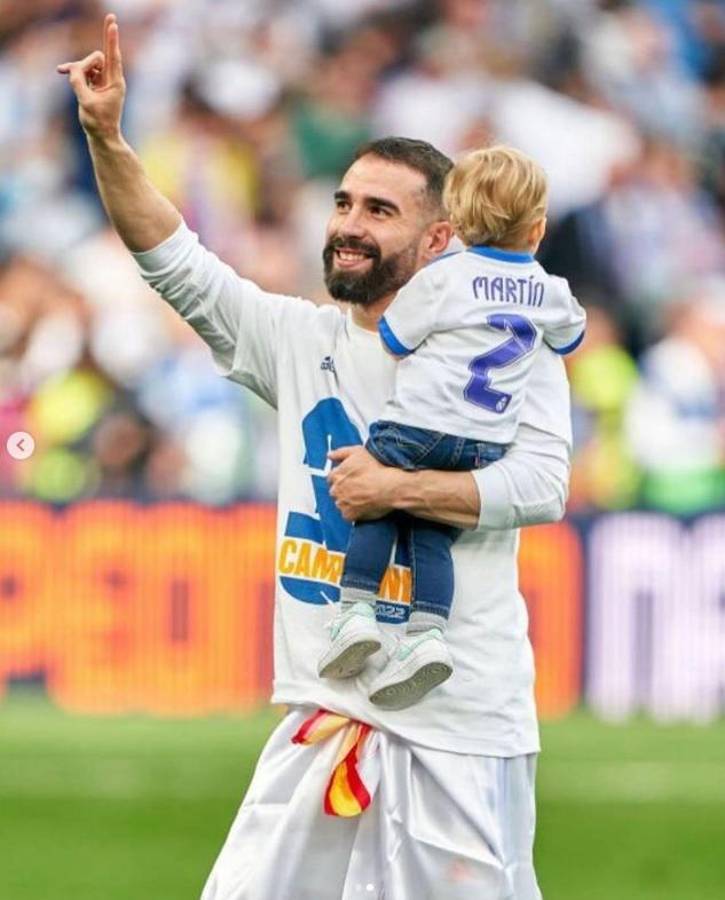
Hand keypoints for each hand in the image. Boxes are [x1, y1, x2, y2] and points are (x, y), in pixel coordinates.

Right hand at [57, 13, 125, 139]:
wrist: (102, 137)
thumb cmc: (98, 122)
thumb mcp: (85, 102)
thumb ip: (78, 81)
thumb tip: (73, 67)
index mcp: (115, 83)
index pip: (112, 55)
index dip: (111, 38)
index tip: (112, 21)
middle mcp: (111, 79)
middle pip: (96, 58)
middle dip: (83, 63)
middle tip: (71, 74)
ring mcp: (103, 81)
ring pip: (88, 64)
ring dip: (76, 68)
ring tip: (63, 72)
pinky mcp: (96, 84)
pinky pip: (84, 71)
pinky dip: (74, 72)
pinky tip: (61, 70)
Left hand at [327, 446, 400, 521]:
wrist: (390, 487)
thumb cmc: (376, 469)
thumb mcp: (357, 452)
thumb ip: (340, 453)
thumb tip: (330, 455)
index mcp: (335, 475)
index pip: (331, 478)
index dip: (343, 477)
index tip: (352, 478)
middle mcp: (336, 490)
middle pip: (336, 491)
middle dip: (344, 489)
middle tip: (359, 487)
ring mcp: (342, 504)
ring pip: (341, 503)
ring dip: (348, 500)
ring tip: (363, 496)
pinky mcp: (349, 515)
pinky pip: (348, 514)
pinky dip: (354, 511)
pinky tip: (364, 505)